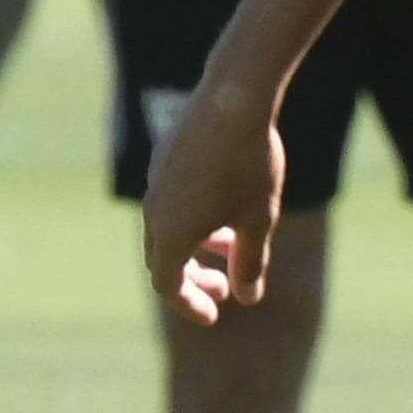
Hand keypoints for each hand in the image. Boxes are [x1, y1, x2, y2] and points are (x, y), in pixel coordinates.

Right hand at [142, 80, 285, 326]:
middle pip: (164, 260)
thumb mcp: (259, 218)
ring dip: (197, 245)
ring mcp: (155, 182)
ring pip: (168, 228)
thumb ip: (252, 262)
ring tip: (232, 244)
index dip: (190, 304)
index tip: (214, 314)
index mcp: (170, 235)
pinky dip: (192, 217)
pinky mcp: (162, 158)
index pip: (168, 286)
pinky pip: (170, 201)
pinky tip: (223, 205)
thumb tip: (248, 297)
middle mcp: (153, 211)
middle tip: (226, 286)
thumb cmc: (250, 163)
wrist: (233, 98)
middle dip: (193, 279)